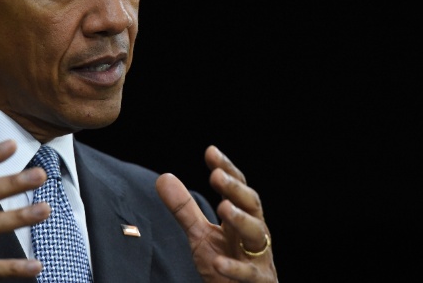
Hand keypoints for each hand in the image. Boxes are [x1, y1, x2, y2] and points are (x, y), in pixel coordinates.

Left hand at [156, 145, 276, 281]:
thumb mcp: (200, 235)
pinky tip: (218, 263)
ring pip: (256, 234)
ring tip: (223, 206)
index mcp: (241, 217)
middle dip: (235, 189)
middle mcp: (254, 233)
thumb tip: (163, 177)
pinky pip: (249, 275)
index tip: (211, 151)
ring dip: (241, 219)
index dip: (227, 169)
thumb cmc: (225, 264)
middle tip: (216, 175)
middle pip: (251, 204)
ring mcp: (259, 257)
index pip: (237, 188)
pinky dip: (235, 268)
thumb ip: (184, 209)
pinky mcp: (259, 282)